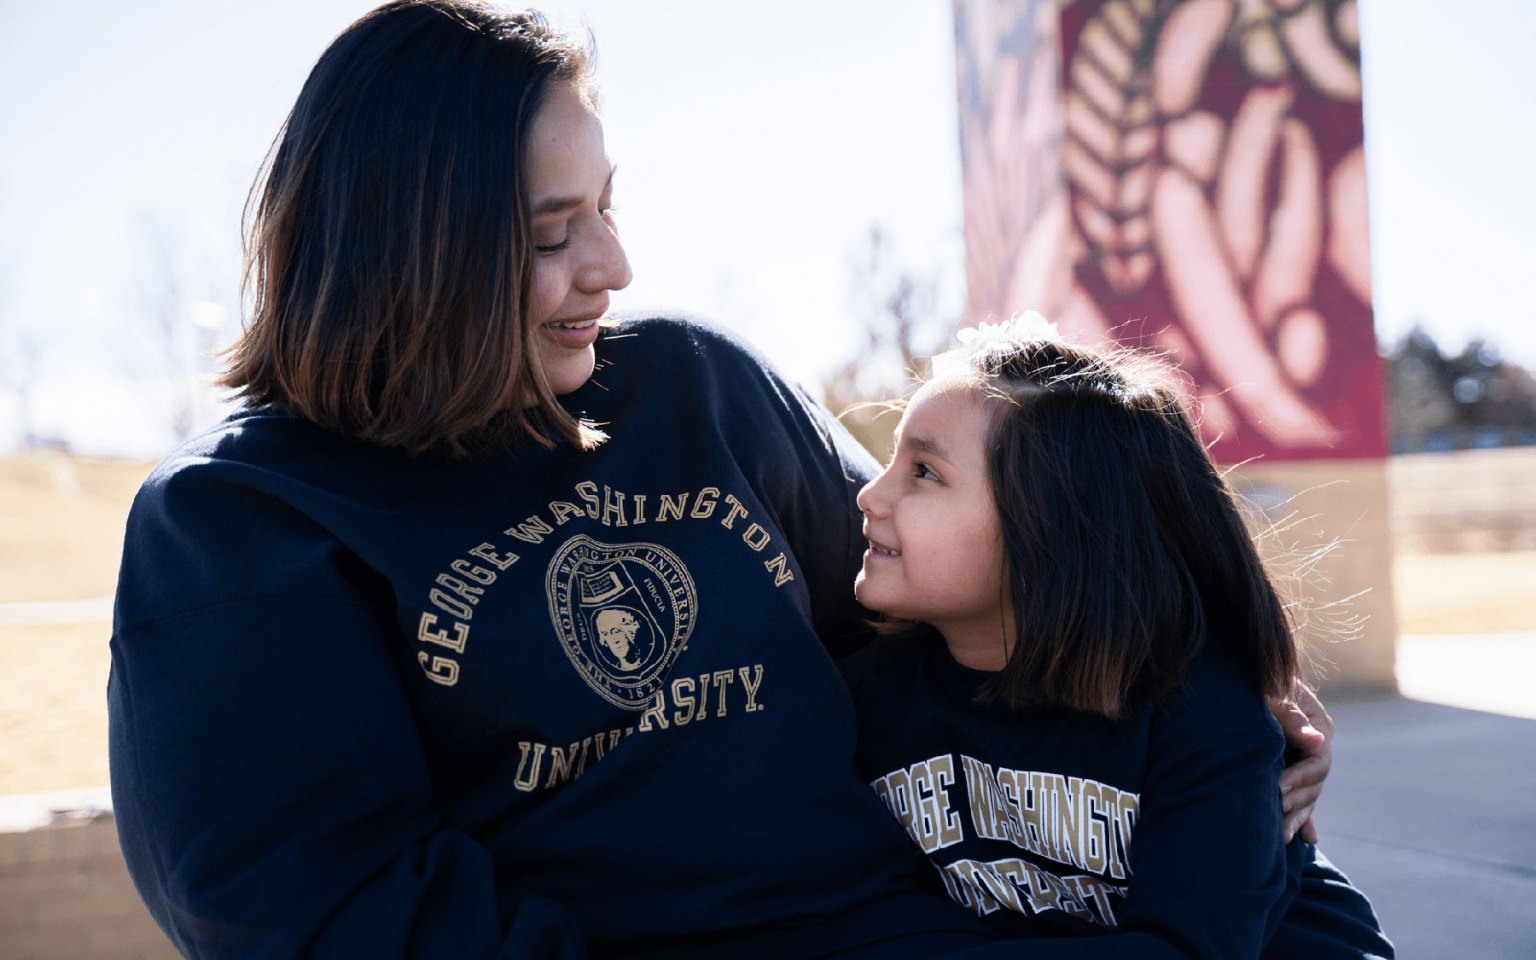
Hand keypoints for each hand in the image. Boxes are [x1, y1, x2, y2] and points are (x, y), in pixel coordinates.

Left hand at [1270, 680, 1332, 843]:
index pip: (1318, 762)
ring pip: (1309, 792)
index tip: (1276, 790)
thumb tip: (1317, 741)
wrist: (1255, 669)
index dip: (1300, 778)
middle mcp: (1318, 743)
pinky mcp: (1293, 763)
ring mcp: (1307, 755)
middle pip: (1316, 782)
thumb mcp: (1272, 690)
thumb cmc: (1261, 677)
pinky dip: (1304, 815)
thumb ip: (1291, 714)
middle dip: (1296, 803)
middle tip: (1274, 821)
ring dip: (1298, 816)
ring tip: (1282, 839)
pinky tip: (1307, 839)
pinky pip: (1302, 793)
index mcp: (1319, 725)